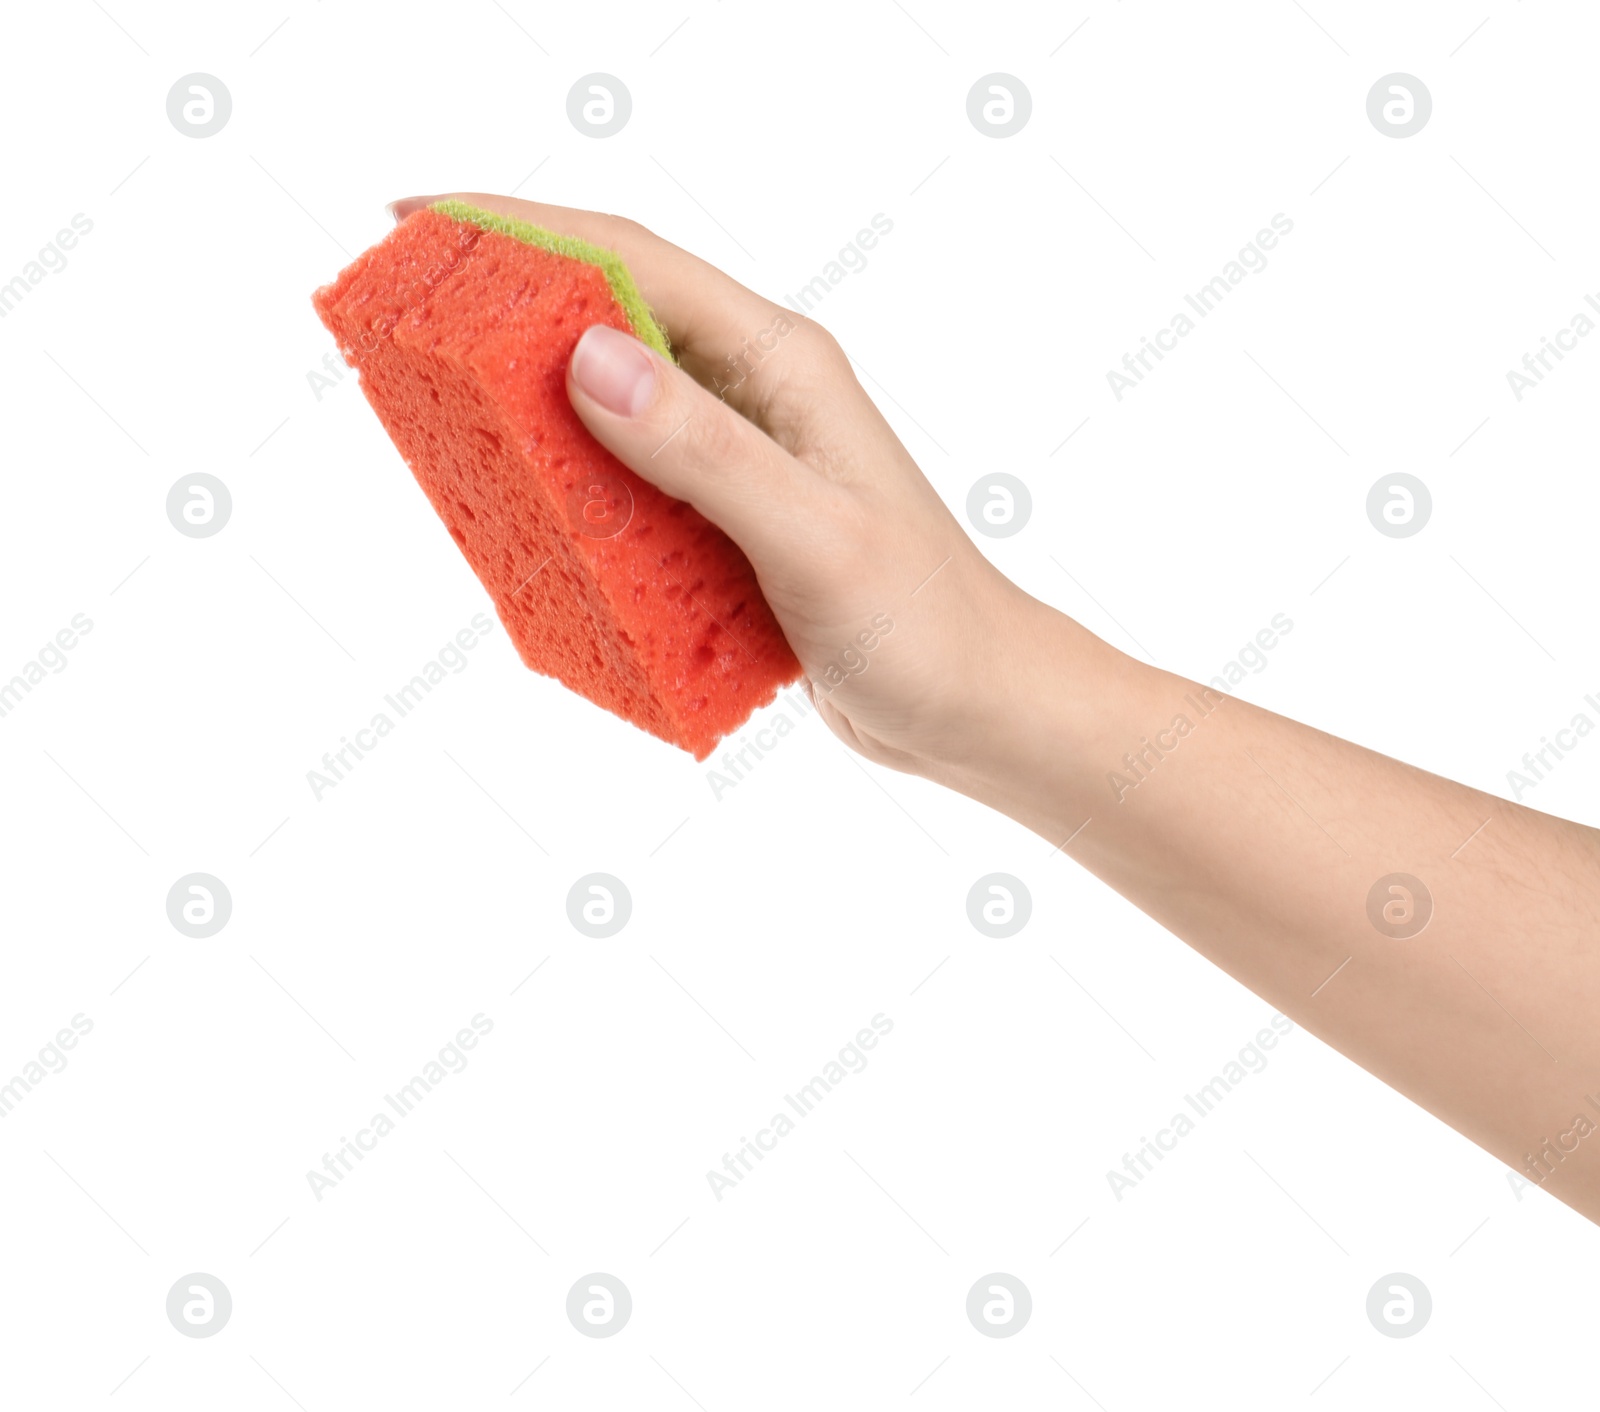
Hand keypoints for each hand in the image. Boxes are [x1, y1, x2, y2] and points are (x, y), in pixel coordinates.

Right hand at [391, 193, 1059, 783]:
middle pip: (609, 317)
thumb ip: (706, 452)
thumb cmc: (922, 624)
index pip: (633, 262)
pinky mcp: (725, 520)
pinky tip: (525, 502)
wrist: (974, 706)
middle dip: (509, 305)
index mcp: (780, 364)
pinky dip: (570, 480)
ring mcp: (739, 456)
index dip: (520, 230)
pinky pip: (628, 478)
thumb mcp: (812, 538)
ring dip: (531, 397)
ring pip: (611, 400)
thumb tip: (584, 359)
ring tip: (443, 405)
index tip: (419, 221)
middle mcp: (754, 393)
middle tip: (410, 316)